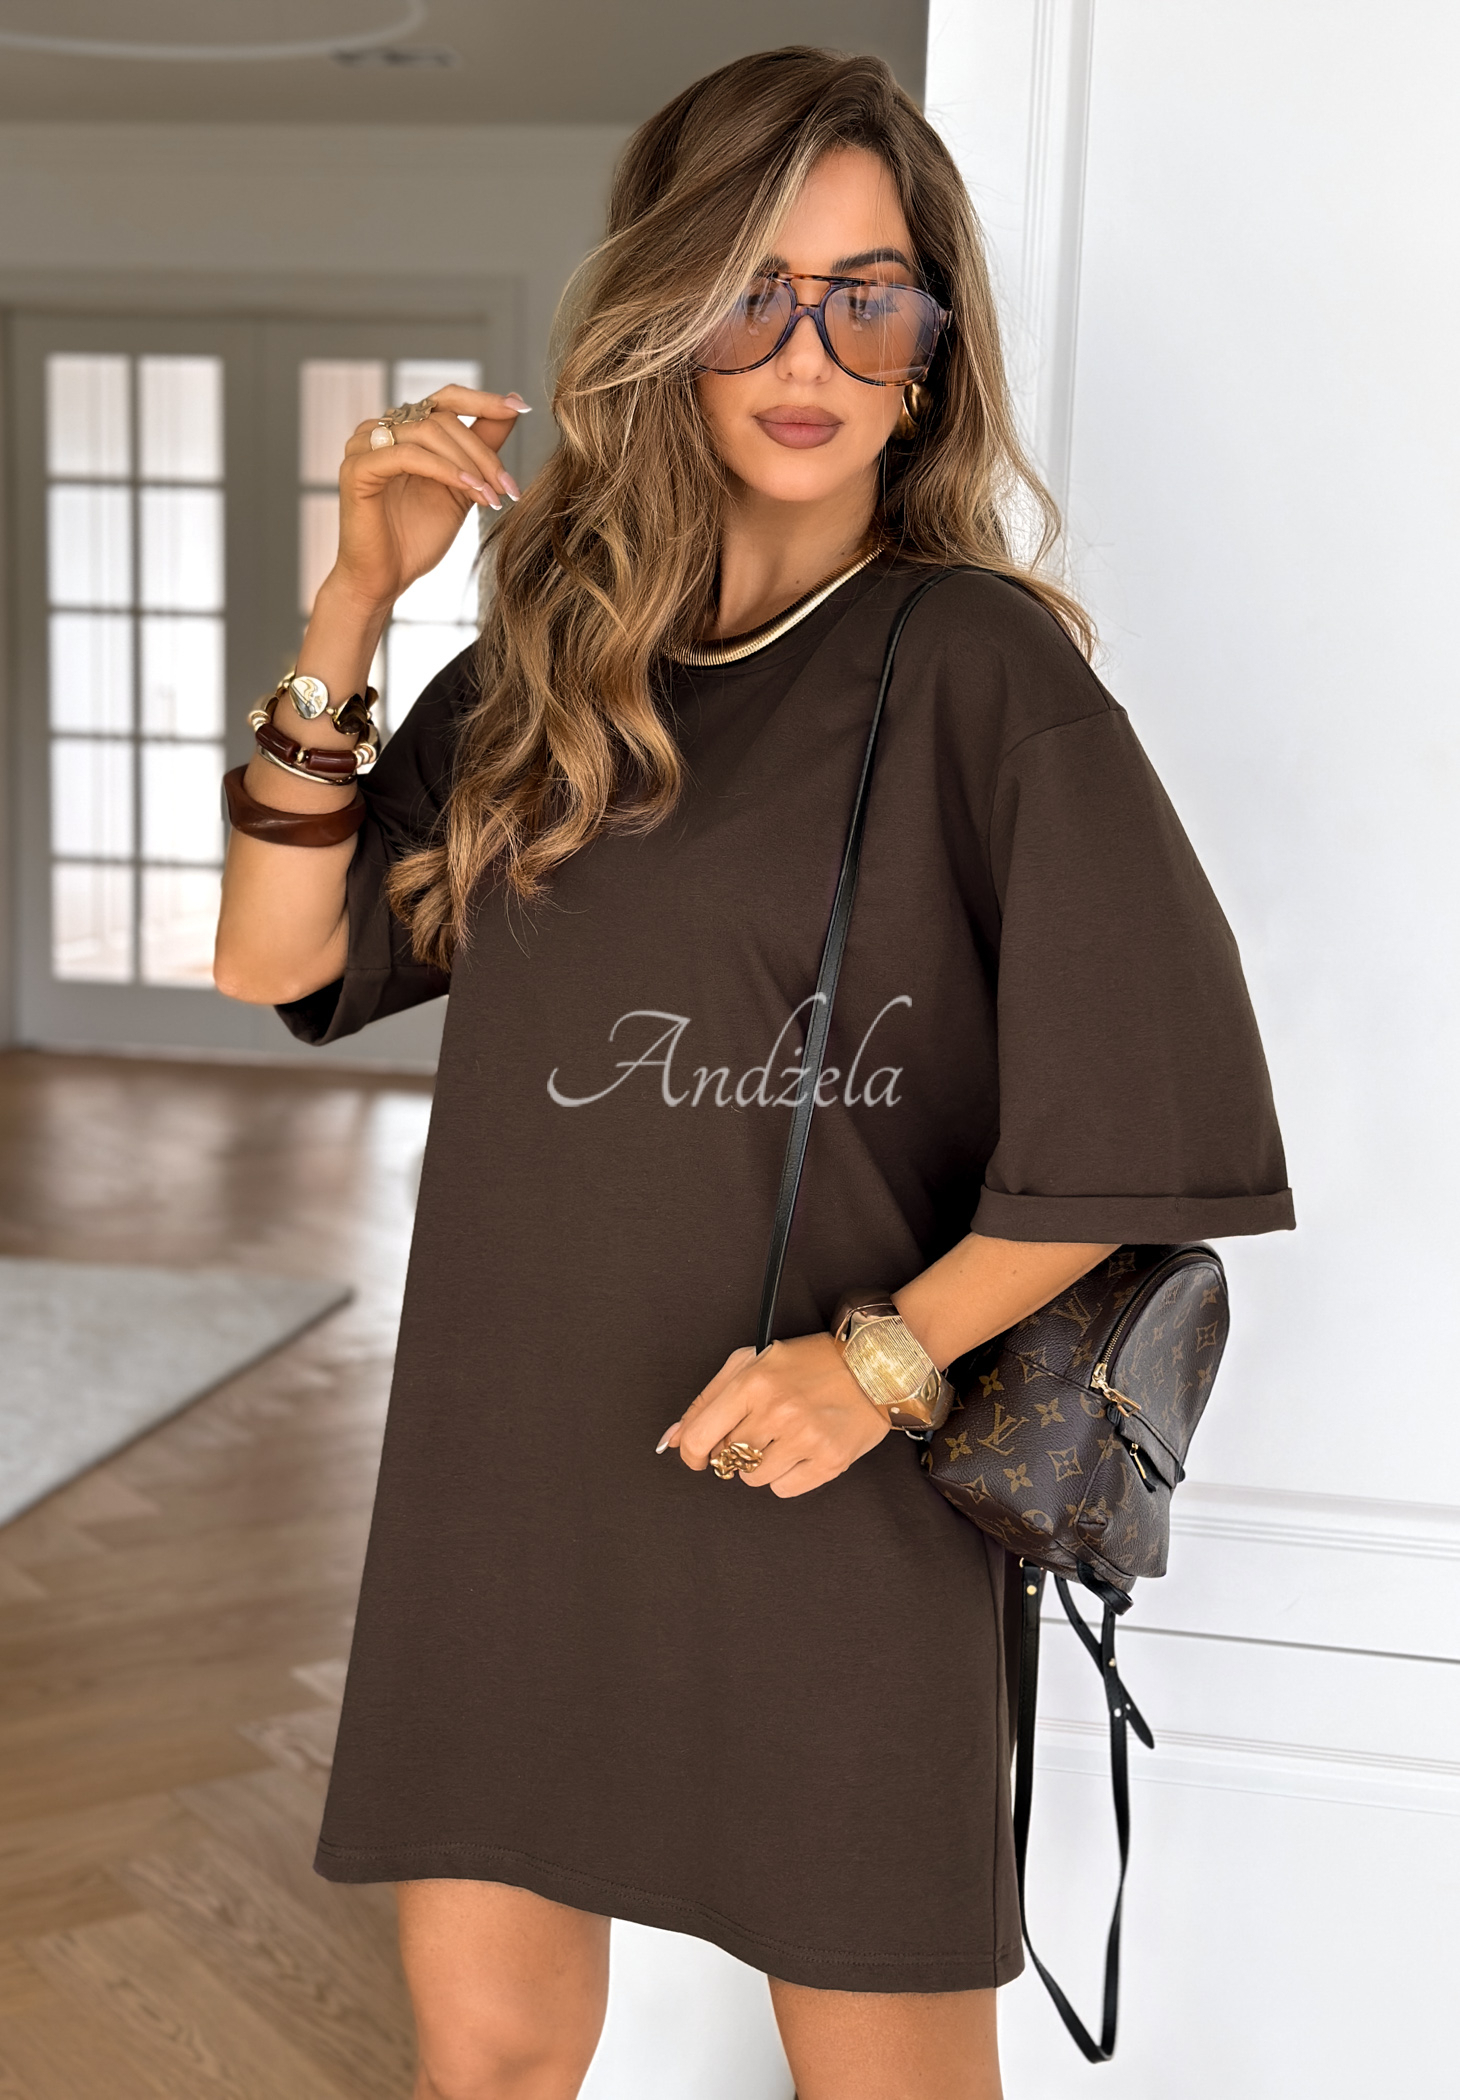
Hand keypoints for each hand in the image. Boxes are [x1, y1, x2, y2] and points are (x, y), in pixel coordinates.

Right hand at [330, 384, 530, 612]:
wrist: (384, 579)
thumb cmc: (417, 537)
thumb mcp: (462, 487)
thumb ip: (482, 447)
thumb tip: (515, 407)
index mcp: (403, 429)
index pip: (446, 398)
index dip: (484, 400)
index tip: (522, 408)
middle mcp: (380, 429)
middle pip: (443, 419)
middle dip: (483, 453)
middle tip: (509, 487)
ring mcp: (364, 446)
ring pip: (428, 432)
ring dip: (468, 464)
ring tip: (491, 498)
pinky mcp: (357, 468)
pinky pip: (408, 455)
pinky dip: (444, 470)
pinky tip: (469, 490)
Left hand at [658, 1334, 888, 1497]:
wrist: (874, 1366)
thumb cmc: (809, 1362)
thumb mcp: (753, 1362)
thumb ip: (707, 1400)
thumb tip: (672, 1440)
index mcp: (753, 1382)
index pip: (699, 1436)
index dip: (691, 1453)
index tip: (697, 1456)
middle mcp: (778, 1411)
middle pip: (727, 1458)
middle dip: (735, 1449)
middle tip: (758, 1430)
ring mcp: (806, 1437)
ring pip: (753, 1478)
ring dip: (761, 1465)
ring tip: (783, 1439)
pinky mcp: (830, 1460)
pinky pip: (785, 1489)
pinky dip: (787, 1476)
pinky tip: (802, 1451)